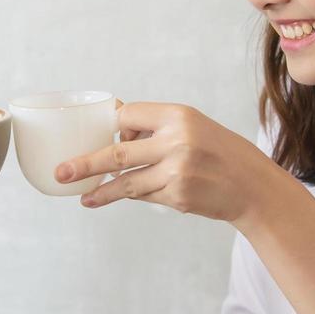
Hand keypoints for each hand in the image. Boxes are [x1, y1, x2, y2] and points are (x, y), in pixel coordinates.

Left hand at [55, 102, 281, 224]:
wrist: (252, 185)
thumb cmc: (220, 151)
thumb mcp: (192, 125)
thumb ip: (156, 124)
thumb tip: (114, 119)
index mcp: (178, 115)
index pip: (126, 114)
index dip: (113, 125)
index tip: (103, 133)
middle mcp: (176, 141)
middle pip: (118, 151)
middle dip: (86, 163)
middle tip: (62, 172)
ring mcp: (177, 171)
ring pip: (126, 180)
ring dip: (101, 190)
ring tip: (82, 194)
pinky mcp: (178, 196)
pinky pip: (144, 195)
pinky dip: (128, 195)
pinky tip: (109, 199)